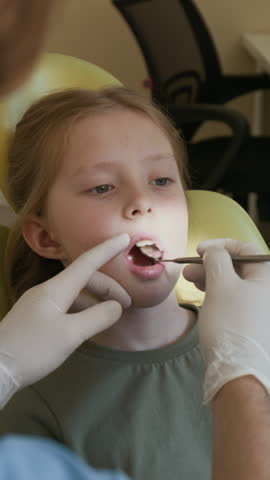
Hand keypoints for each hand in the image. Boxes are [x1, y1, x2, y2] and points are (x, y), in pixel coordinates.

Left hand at [0, 234, 130, 406]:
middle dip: (108, 287)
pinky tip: (90, 322)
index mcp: (56, 289)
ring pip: (75, 293)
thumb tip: (116, 307)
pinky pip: (66, 305)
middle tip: (127, 304)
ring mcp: (40, 303)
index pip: (86, 263)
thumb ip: (97, 317)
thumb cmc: (33, 348)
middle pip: (84, 279)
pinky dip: (83, 309)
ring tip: (112, 315)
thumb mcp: (71, 335)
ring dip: (96, 299)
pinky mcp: (36, 317)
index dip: (106, 250)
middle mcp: (48, 290)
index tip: (124, 238)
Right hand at [183, 238, 269, 403]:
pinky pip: (236, 298)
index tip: (200, 250)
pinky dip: (218, 293)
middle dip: (211, 264)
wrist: (238, 371)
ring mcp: (263, 307)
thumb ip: (216, 259)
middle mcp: (268, 290)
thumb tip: (213, 250)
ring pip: (235, 283)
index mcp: (268, 276)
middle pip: (239, 266)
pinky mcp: (254, 322)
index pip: (245, 249)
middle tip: (188, 269)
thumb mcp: (220, 284)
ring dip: (211, 278)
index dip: (221, 245)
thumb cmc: (231, 323)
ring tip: (190, 281)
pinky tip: (203, 295)